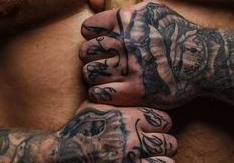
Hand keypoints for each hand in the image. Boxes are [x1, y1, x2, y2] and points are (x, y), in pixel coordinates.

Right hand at [49, 100, 177, 161]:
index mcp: (128, 116)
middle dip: (164, 141)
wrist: (64, 153)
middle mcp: (133, 137)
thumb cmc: (80, 127)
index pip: (163, 119)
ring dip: (163, 156)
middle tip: (156, 142)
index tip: (155, 126)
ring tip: (155, 155)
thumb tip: (123, 80)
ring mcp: (132, 158)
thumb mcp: (95, 104)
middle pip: (169, 139)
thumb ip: (113, 93)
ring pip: (167, 157)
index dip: (160, 123)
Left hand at [80, 0, 209, 108]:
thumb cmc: (175, 31)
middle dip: (90, 56)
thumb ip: (120, 3)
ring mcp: (129, 67)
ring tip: (104, 75)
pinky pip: (99, 93)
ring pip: (89, 73)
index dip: (91, 35)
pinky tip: (108, 89)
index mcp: (126, 18)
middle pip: (85, 51)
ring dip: (93, 75)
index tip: (98, 41)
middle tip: (100, 60)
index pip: (88, 28)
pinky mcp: (135, 91)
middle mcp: (125, 41)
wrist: (201, 59)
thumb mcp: (151, 9)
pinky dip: (99, 93)